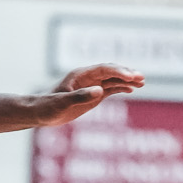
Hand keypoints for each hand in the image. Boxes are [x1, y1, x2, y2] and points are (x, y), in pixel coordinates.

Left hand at [29, 64, 144, 126]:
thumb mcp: (62, 103)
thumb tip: (100, 90)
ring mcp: (91, 86)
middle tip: (141, 78)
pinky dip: (121, 88)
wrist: (40, 113)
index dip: (118, 71)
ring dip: (127, 80)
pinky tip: (132, 89)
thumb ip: (80, 96)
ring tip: (142, 83)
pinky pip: (110, 88)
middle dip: (126, 73)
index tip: (131, 77)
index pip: (104, 69)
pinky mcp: (93, 95)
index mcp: (80, 75)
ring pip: (113, 79)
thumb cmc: (48, 107)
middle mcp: (88, 78)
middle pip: (111, 71)